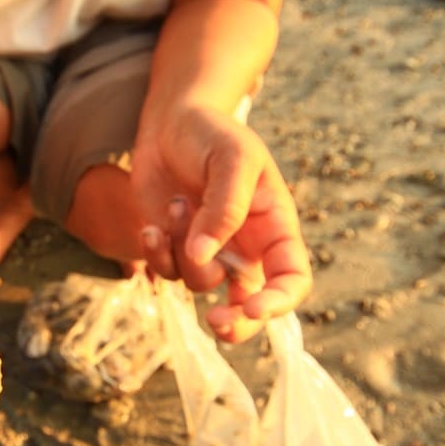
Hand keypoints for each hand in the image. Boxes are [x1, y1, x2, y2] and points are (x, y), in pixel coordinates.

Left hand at [131, 103, 310, 341]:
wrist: (170, 122)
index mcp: (274, 227)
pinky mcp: (175, 249)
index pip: (292, 277)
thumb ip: (225, 208)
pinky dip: (157, 252)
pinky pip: (167, 271)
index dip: (279, 300)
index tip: (253, 307)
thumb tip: (205, 256)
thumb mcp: (232, 158)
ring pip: (199, 282)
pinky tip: (152, 224)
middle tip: (216, 321)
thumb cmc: (212, 134)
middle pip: (250, 306)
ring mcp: (210, 252)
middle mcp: (246, 247)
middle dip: (236, 322)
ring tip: (177, 204)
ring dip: (181, 250)